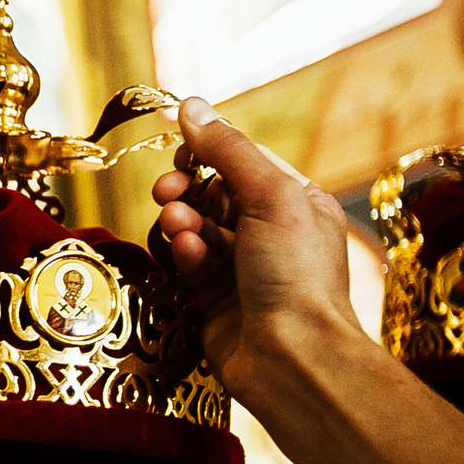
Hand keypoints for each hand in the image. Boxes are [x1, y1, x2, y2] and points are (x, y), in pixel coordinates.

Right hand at [150, 98, 360, 401]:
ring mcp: (241, 269)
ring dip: (181, 224)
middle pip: (211, 195)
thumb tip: (192, 105)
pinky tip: (188, 257)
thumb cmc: (297, 276)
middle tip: (166, 193)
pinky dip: (184, 256)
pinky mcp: (214, 301)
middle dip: (185, 190)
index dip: (207, 154)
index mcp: (296, 204)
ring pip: (194, 230)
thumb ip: (228, 150)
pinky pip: (188, 266)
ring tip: (178, 230)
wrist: (293, 358)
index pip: (242, 163)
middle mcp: (270, 234)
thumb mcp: (271, 196)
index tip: (181, 153)